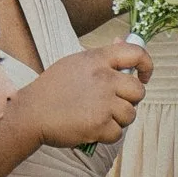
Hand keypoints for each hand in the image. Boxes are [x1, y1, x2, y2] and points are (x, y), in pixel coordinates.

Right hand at [18, 42, 152, 147]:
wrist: (30, 113)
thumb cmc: (52, 89)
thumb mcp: (75, 63)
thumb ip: (102, 57)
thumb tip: (122, 41)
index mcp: (97, 60)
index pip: (136, 53)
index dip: (147, 65)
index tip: (144, 76)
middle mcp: (103, 78)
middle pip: (139, 90)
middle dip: (130, 100)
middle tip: (113, 105)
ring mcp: (103, 102)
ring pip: (130, 114)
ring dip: (118, 120)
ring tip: (98, 117)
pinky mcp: (99, 124)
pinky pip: (118, 133)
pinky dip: (107, 135)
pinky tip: (91, 129)